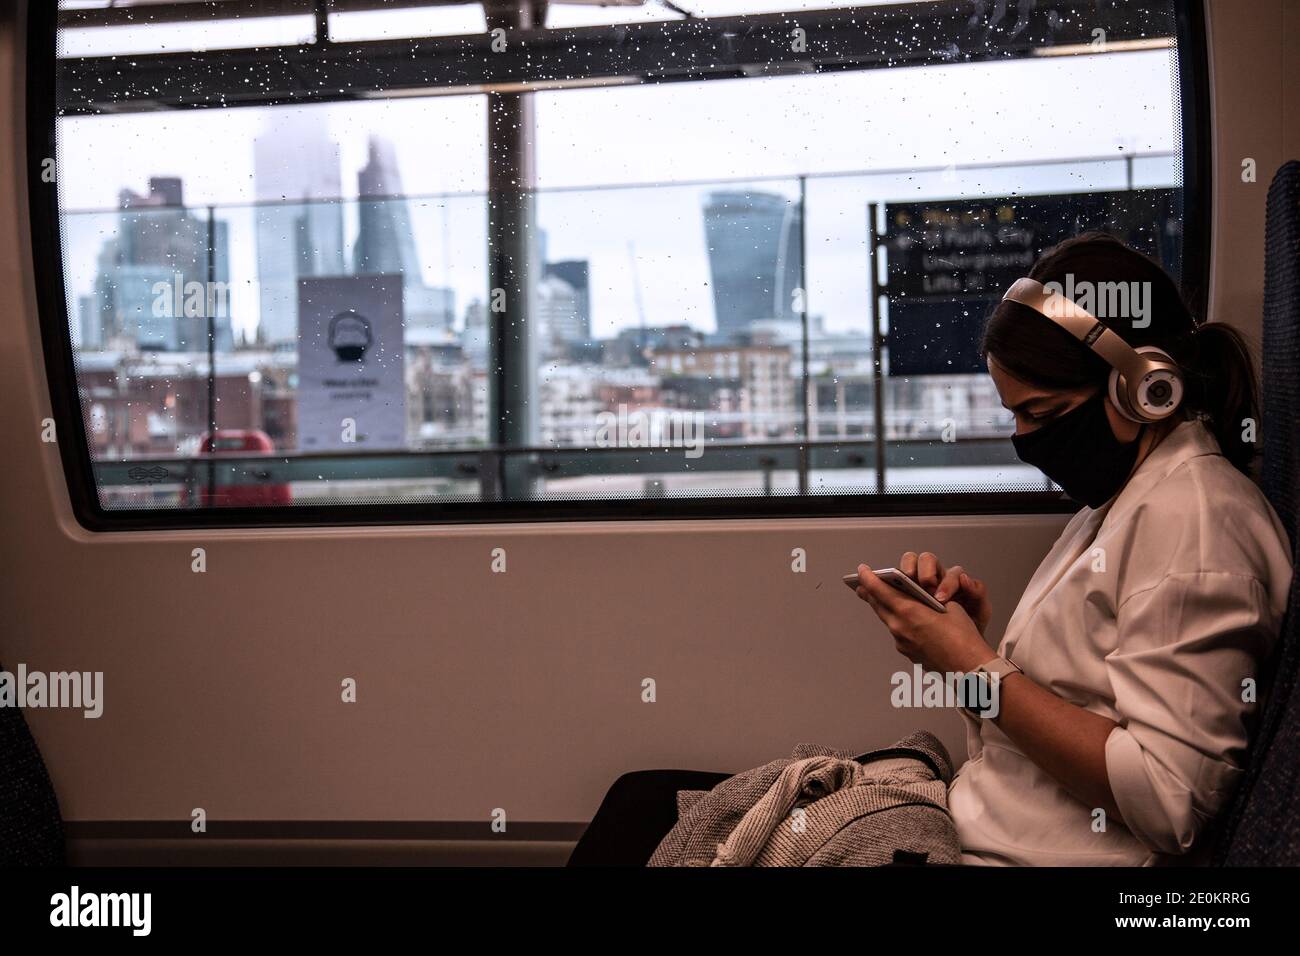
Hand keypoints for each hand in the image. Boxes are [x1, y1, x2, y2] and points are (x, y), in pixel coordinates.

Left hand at [853, 564, 993, 673]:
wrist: (969, 667)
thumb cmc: (963, 635)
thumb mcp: (949, 607)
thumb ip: (928, 599)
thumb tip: (918, 598)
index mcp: (909, 612)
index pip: (881, 591)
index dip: (869, 578)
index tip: (862, 570)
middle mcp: (900, 627)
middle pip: (878, 605)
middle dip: (870, 593)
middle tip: (862, 585)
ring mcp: (901, 642)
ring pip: (887, 619)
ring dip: (883, 608)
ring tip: (879, 599)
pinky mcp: (907, 652)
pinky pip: (897, 633)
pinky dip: (897, 622)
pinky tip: (902, 620)